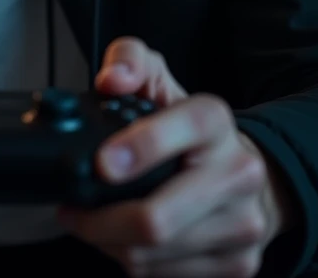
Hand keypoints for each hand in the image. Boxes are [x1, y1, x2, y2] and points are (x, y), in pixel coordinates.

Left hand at [57, 37, 292, 276]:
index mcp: (215, 120)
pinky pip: (163, 276)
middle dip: (100, 221)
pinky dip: (133, 262)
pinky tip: (125, 239)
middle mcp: (239, 172)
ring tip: (93, 222)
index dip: (141, 147)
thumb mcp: (158, 80)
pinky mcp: (239, 266)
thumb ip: (129, 60)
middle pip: (158, 219)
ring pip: (153, 255)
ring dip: (108, 243)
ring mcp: (243, 225)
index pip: (184, 128)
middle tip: (72, 210)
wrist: (246, 175)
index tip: (101, 164)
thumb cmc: (189, 129)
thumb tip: (112, 80)